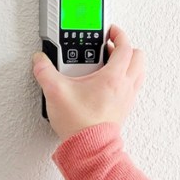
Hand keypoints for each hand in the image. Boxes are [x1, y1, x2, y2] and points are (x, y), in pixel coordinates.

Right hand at [32, 25, 145, 139]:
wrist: (89, 148)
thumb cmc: (80, 124)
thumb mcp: (56, 92)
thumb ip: (44, 72)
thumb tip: (40, 61)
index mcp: (113, 78)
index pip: (126, 47)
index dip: (119, 34)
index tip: (111, 31)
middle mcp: (125, 86)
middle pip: (138, 57)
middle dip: (126, 47)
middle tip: (110, 46)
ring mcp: (127, 98)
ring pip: (139, 72)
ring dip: (129, 63)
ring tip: (110, 61)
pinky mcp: (124, 108)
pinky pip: (132, 86)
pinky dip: (125, 79)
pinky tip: (108, 82)